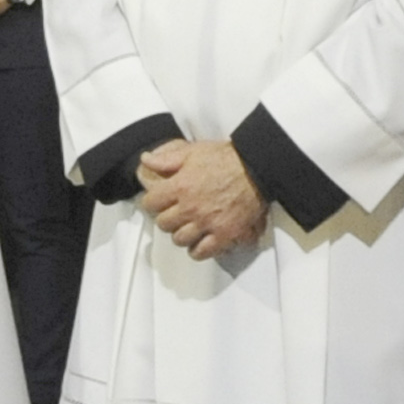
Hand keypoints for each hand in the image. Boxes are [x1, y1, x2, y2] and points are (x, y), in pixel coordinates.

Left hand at [137, 139, 268, 260]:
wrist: (258, 167)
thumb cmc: (227, 158)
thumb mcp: (193, 152)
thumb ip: (166, 159)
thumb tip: (145, 159)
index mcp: (180, 187)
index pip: (150, 204)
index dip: (153, 202)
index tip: (159, 202)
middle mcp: (191, 208)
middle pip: (164, 224)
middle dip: (167, 218)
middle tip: (175, 214)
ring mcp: (208, 223)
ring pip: (180, 239)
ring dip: (181, 234)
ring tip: (188, 227)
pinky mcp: (226, 234)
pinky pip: (203, 251)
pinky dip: (198, 250)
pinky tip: (200, 241)